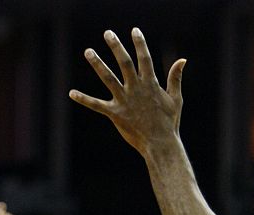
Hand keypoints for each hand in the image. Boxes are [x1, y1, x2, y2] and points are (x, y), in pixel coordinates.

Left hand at [69, 28, 185, 154]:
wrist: (161, 144)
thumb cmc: (169, 123)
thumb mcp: (176, 99)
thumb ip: (175, 79)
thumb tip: (182, 60)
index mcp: (151, 85)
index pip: (145, 59)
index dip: (140, 44)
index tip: (134, 30)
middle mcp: (136, 89)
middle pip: (124, 63)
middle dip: (116, 47)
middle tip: (108, 33)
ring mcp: (125, 101)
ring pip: (108, 78)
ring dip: (97, 64)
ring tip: (88, 51)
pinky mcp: (115, 114)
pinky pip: (96, 105)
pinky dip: (84, 99)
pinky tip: (71, 93)